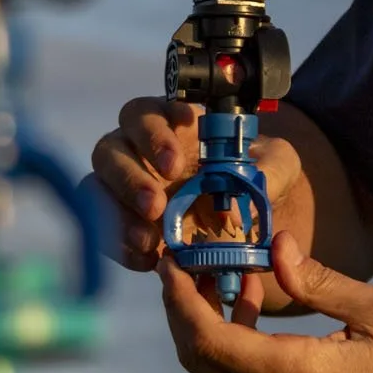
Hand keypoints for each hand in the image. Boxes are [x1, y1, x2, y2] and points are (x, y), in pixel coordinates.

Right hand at [84, 96, 307, 272]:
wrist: (248, 221)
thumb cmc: (256, 177)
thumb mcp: (277, 165)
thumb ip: (272, 167)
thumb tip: (254, 184)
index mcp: (169, 126)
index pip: (145, 114)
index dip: (153, 129)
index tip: (176, 157)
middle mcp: (136, 152)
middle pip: (110, 150)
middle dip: (131, 176)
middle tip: (158, 205)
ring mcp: (123, 190)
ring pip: (96, 189)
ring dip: (118, 214)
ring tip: (150, 239)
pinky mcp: (120, 226)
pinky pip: (103, 232)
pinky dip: (121, 246)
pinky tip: (149, 259)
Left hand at [158, 231, 372, 372]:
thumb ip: (322, 282)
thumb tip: (277, 246)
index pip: (210, 340)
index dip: (180, 301)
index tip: (171, 265)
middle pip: (200, 361)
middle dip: (182, 312)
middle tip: (185, 269)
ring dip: (207, 330)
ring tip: (222, 280)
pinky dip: (232, 352)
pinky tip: (253, 317)